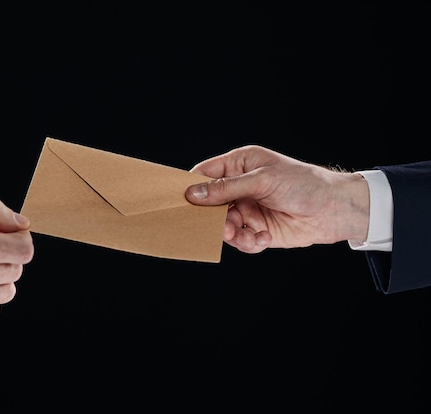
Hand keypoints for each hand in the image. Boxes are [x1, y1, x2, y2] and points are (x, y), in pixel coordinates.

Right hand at [185, 145, 369, 253]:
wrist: (335, 209)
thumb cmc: (302, 183)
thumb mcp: (261, 180)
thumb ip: (225, 188)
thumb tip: (192, 193)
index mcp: (239, 165)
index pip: (205, 173)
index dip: (191, 186)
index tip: (179, 200)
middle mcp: (240, 187)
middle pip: (210, 204)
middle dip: (211, 217)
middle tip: (217, 224)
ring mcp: (248, 209)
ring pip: (223, 226)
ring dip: (231, 233)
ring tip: (243, 234)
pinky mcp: (257, 230)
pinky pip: (241, 240)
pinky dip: (249, 242)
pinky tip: (265, 237)